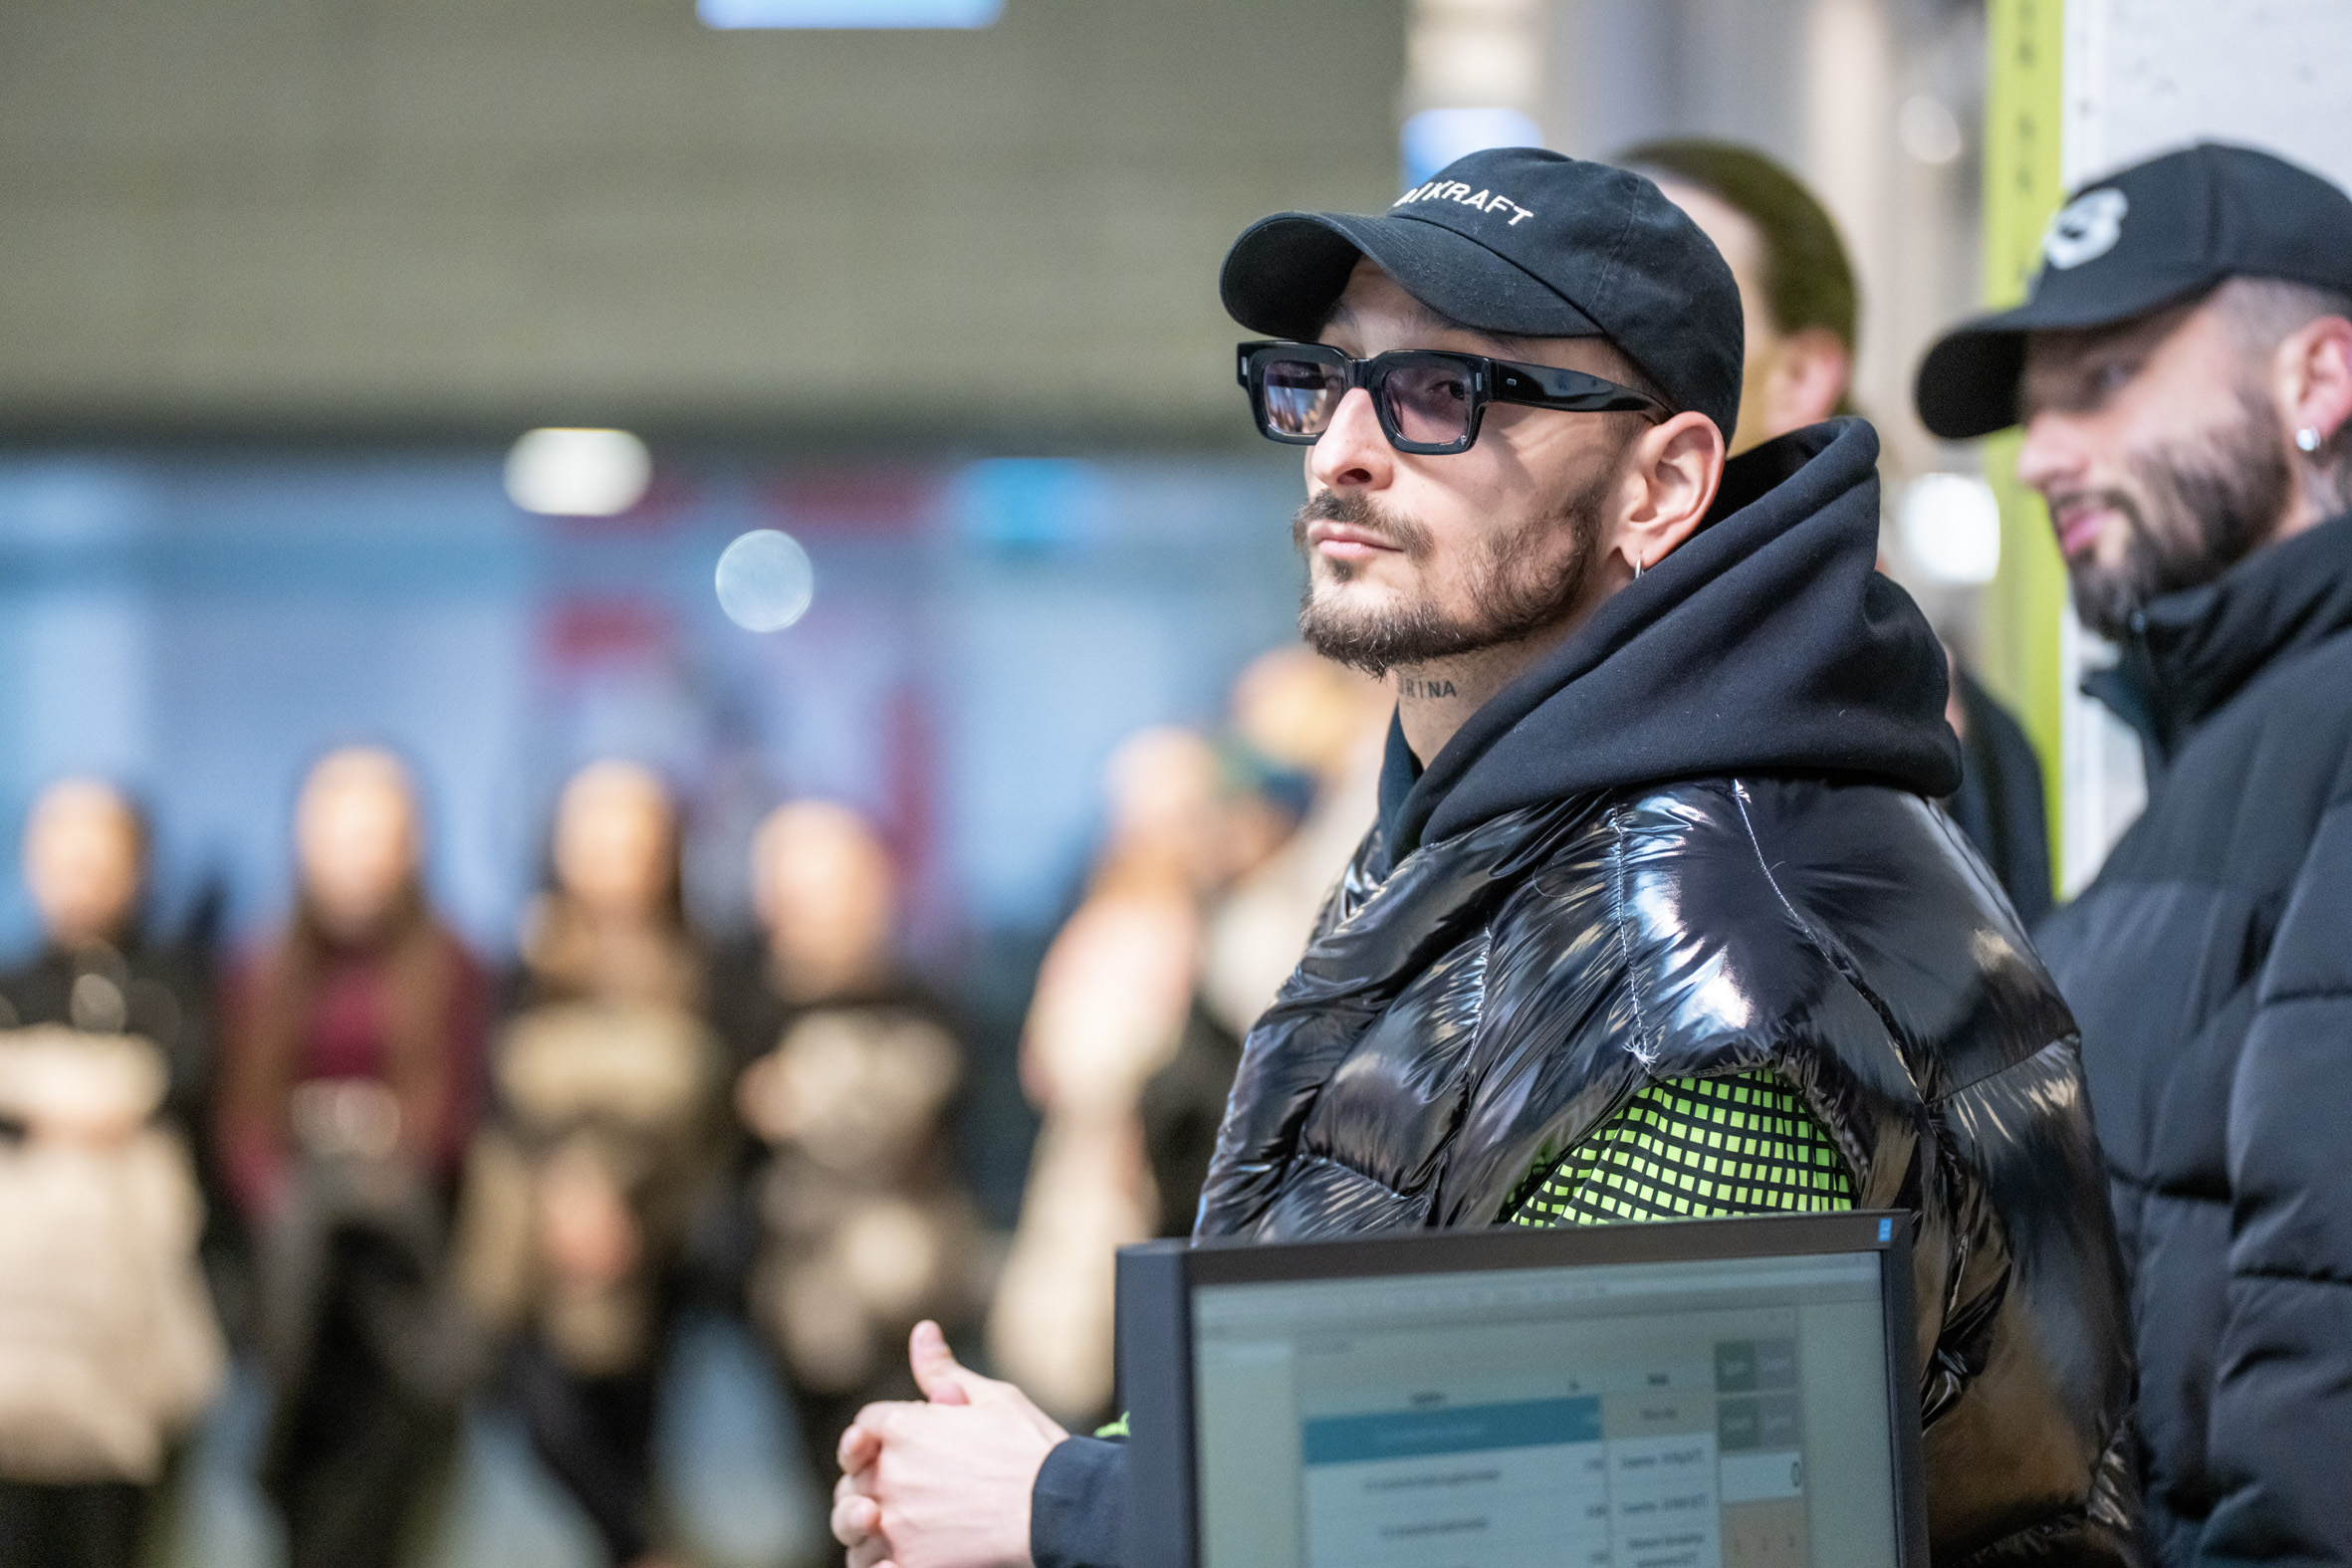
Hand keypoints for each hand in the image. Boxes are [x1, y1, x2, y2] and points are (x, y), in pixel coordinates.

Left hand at [830, 1321, 1067, 1567]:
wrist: (1058, 1507)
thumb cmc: (1030, 1448)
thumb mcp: (992, 1397)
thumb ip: (943, 1370)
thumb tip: (921, 1332)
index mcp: (903, 1427)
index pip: (866, 1424)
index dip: (882, 1431)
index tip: (908, 1442)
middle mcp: (890, 1472)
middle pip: (853, 1472)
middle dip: (871, 1474)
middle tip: (907, 1484)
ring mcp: (896, 1521)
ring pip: (851, 1520)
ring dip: (862, 1519)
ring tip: (890, 1522)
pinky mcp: (909, 1562)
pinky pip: (870, 1565)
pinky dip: (876, 1561)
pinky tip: (893, 1556)